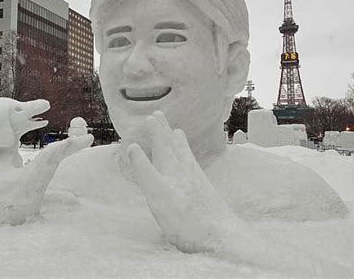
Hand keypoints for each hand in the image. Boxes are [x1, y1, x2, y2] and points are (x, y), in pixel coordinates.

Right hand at [127, 111, 233, 252]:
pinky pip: (194, 167)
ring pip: (186, 155)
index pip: (162, 144)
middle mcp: (186, 171)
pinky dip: (188, 159)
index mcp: (172, 170)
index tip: (150, 116)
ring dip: (179, 143)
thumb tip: (132, 147)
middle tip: (161, 117)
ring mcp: (197, 181)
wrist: (222, 237)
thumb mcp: (157, 194)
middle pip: (174, 146)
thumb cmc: (187, 218)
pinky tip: (191, 165)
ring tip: (178, 133)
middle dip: (165, 131)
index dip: (155, 131)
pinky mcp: (205, 193)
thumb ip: (144, 170)